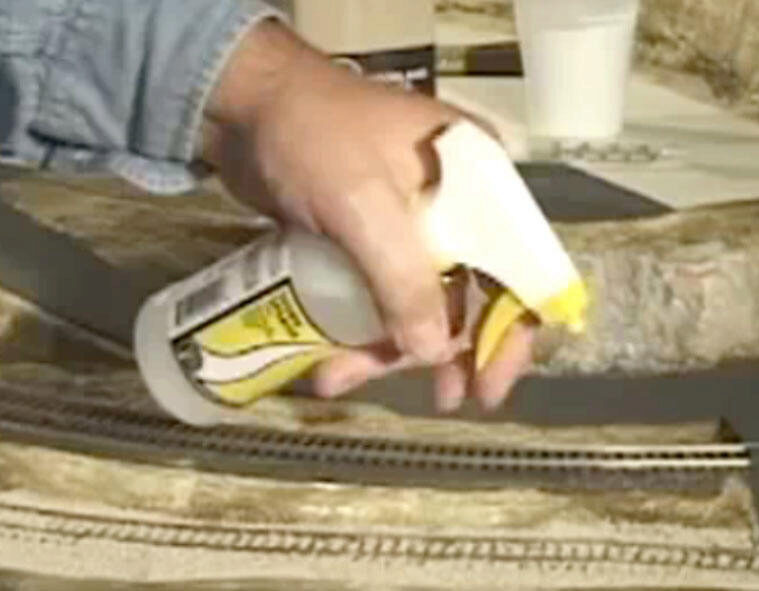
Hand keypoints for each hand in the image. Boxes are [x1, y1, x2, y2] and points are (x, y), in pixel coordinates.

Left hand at [201, 20, 532, 411]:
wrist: (239, 99)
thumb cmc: (311, 137)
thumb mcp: (362, 205)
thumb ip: (403, 279)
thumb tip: (436, 353)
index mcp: (479, 183)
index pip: (519, 266)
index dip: (512, 332)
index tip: (488, 388)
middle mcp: (457, 207)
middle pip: (471, 295)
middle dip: (445, 351)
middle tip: (439, 401)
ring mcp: (411, 225)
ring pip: (418, 304)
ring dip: (386, 350)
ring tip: (339, 378)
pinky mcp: (369, 240)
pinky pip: (378, 298)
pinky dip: (358, 332)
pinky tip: (328, 362)